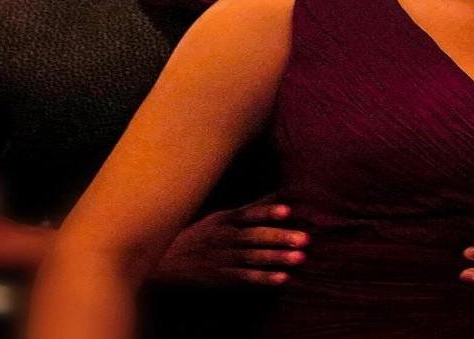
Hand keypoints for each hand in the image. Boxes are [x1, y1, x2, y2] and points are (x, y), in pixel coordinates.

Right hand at [151, 200, 308, 286]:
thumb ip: (251, 208)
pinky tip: (282, 279)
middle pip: (254, 237)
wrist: (168, 262)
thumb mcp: (221, 217)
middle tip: (305, 239)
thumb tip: (281, 193)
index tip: (287, 210)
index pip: (248, 214)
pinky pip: (245, 279)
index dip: (267, 212)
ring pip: (253, 258)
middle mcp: (225, 238)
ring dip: (276, 258)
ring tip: (299, 258)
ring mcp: (223, 259)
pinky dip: (264, 279)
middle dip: (280, 237)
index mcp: (226, 220)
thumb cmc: (203, 235)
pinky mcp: (223, 278)